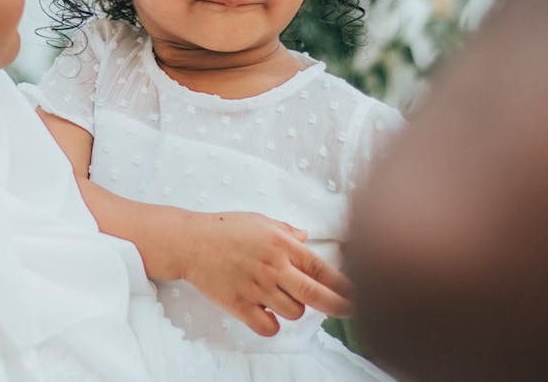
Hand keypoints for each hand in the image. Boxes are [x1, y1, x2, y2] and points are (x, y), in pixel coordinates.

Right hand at [182, 211, 352, 336]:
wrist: (189, 242)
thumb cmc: (224, 228)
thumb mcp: (259, 221)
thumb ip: (285, 231)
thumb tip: (305, 237)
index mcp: (281, 244)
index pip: (321, 268)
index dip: (343, 283)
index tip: (358, 292)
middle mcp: (273, 267)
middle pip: (315, 294)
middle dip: (339, 306)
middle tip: (350, 311)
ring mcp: (257, 288)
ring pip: (294, 312)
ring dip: (294, 308)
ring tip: (281, 298)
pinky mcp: (239, 304)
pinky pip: (268, 326)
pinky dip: (272, 324)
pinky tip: (267, 314)